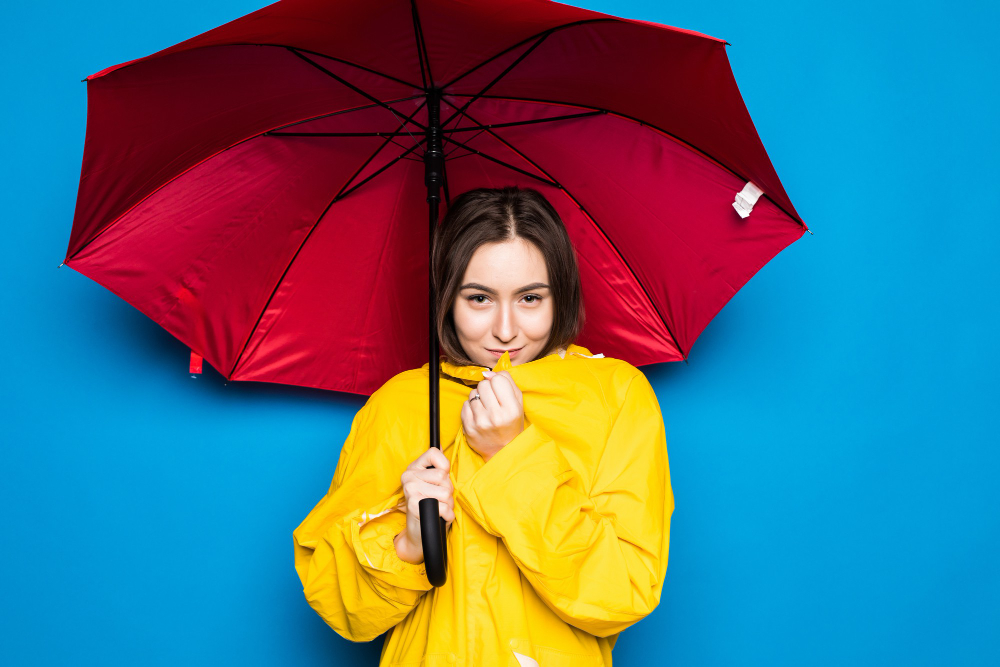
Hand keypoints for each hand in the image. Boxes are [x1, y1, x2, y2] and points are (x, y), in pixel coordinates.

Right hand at [395, 446, 454, 563]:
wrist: (418, 533)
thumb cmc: (430, 506)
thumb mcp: (432, 484)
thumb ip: (437, 467)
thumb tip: (441, 446)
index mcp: (413, 468)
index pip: (434, 453)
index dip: (445, 466)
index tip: (442, 478)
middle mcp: (409, 477)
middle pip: (444, 477)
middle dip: (448, 490)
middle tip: (439, 499)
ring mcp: (410, 491)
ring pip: (445, 492)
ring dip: (448, 504)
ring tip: (439, 508)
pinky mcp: (414, 506)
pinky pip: (443, 507)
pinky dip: (447, 515)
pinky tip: (440, 516)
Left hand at [461, 370, 523, 463]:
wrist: (501, 450)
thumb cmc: (511, 423)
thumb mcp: (518, 402)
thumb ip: (507, 381)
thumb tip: (487, 373)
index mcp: (511, 409)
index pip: (498, 379)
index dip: (497, 382)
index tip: (499, 390)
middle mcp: (496, 416)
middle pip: (483, 384)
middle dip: (487, 389)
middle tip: (492, 400)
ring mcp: (480, 422)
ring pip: (473, 393)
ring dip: (478, 398)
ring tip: (485, 408)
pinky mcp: (468, 427)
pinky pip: (465, 404)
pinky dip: (471, 407)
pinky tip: (478, 414)